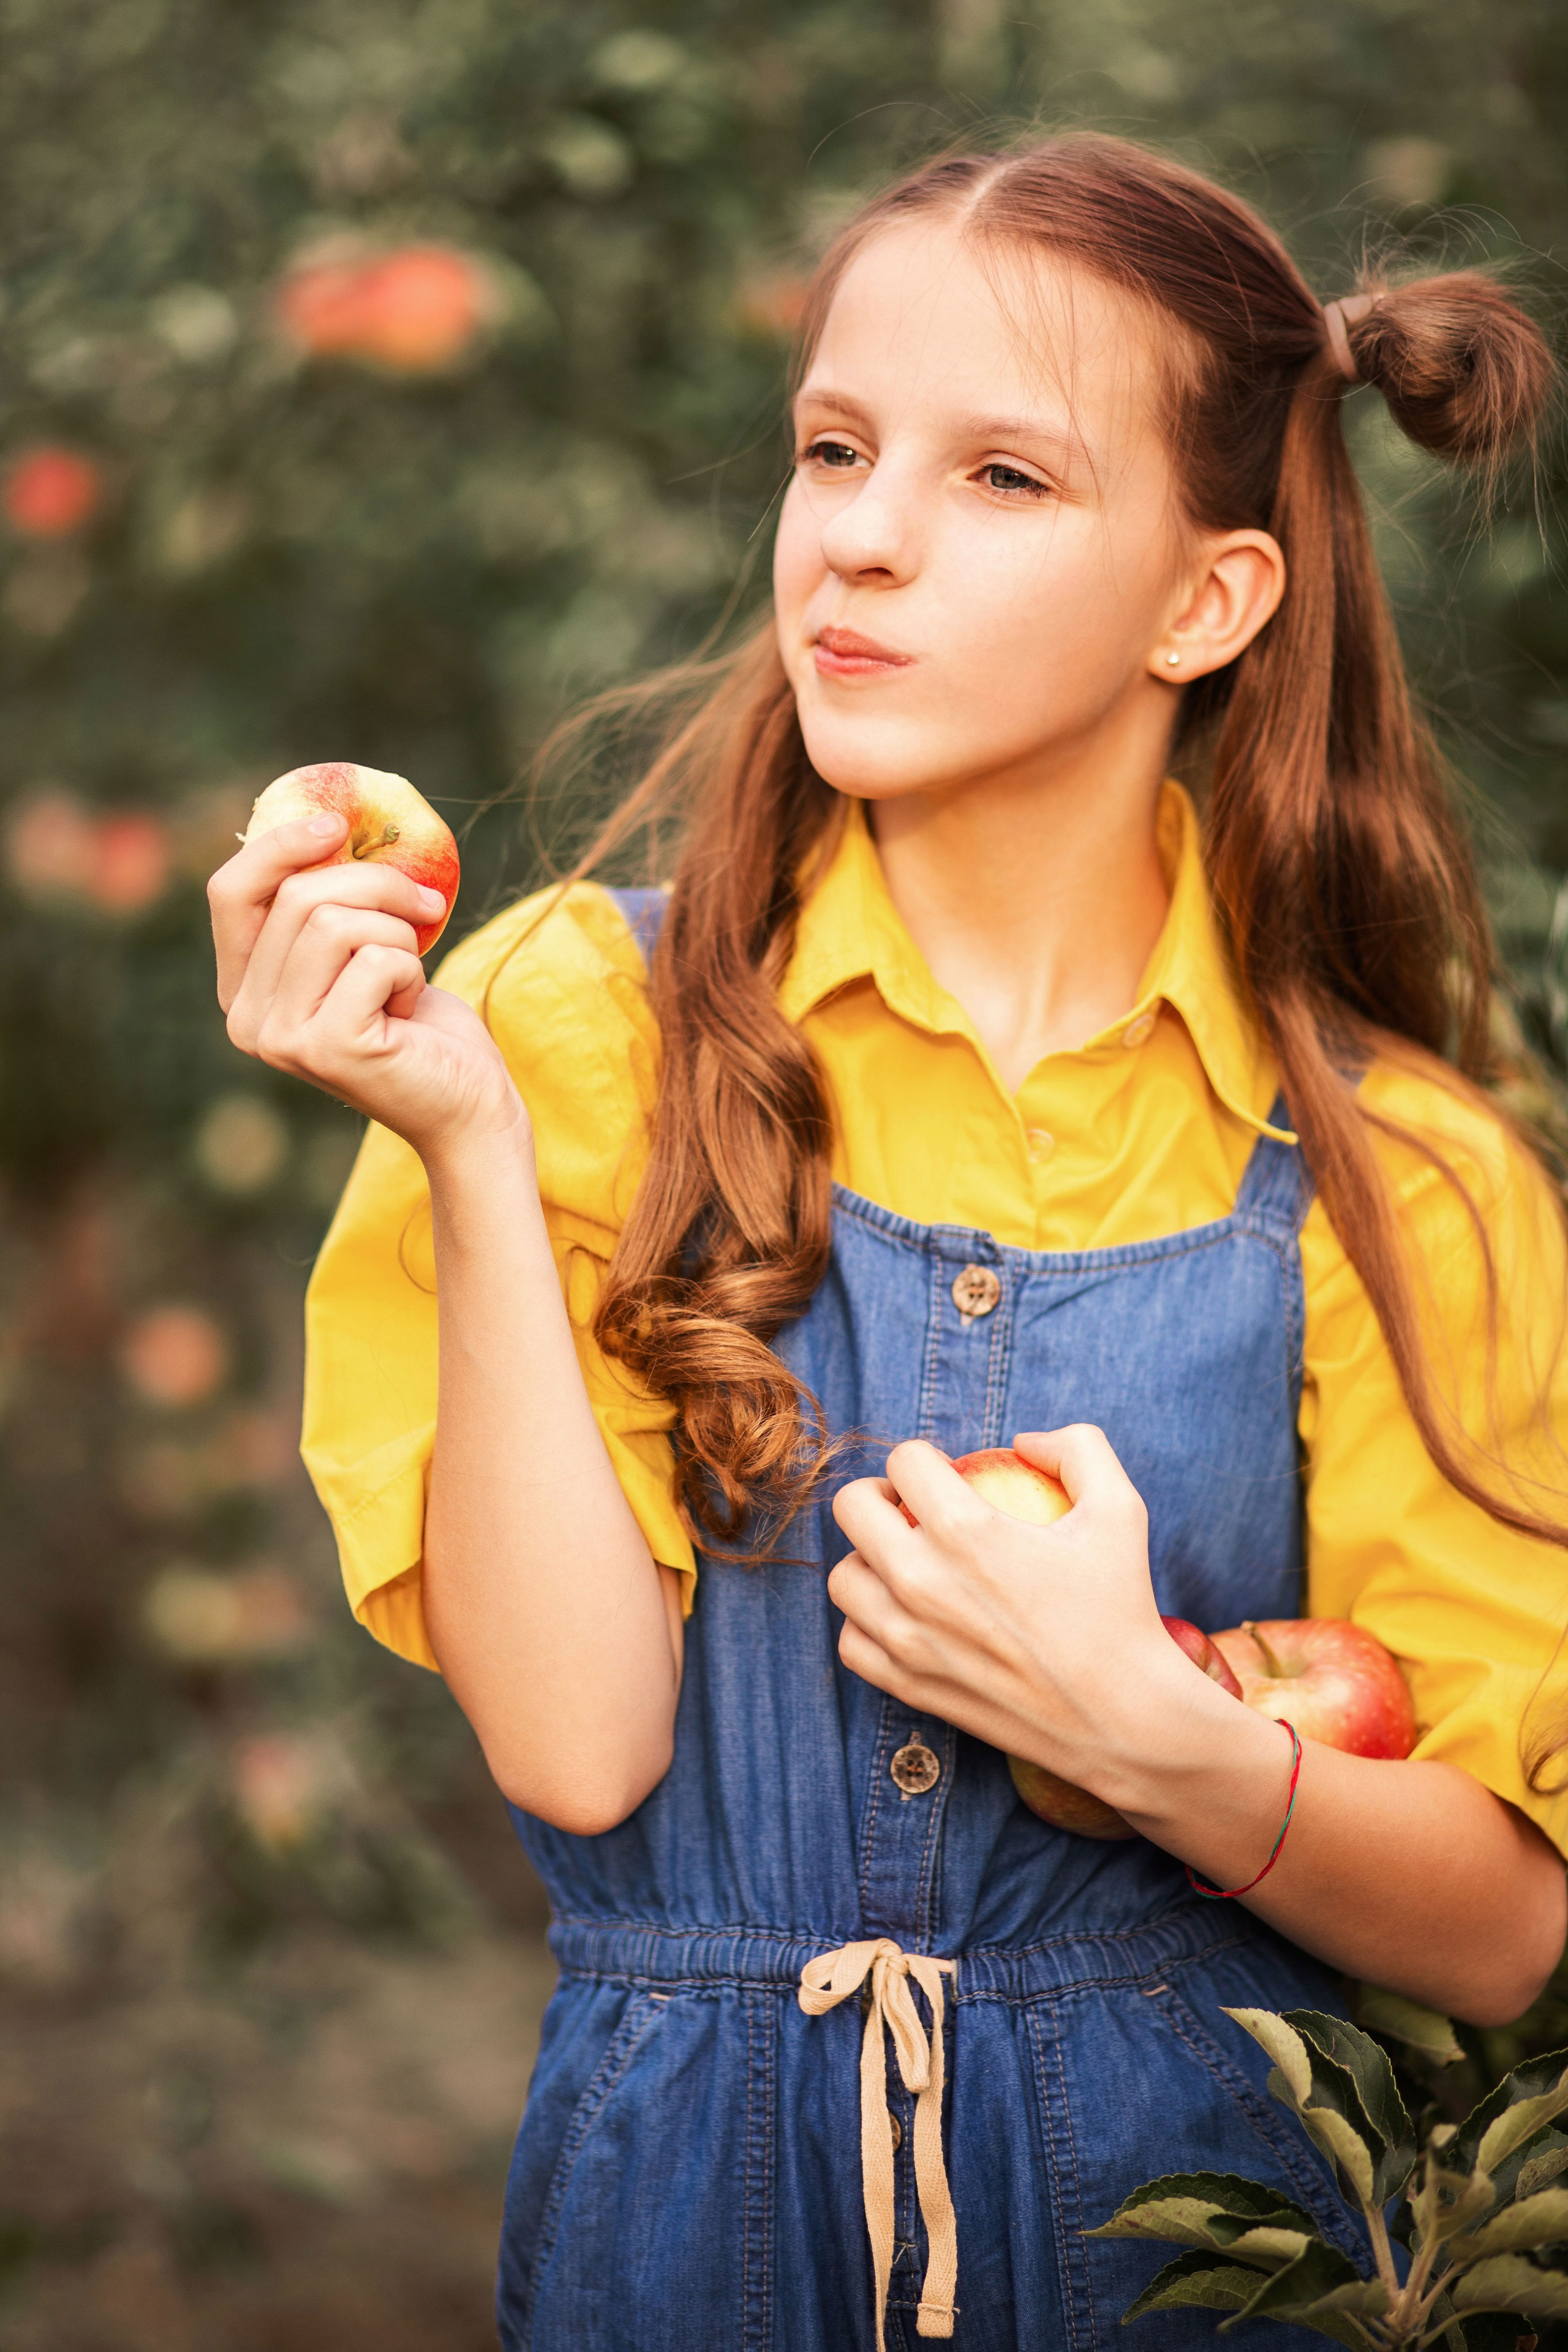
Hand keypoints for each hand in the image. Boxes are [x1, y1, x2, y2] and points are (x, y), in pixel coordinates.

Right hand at [209, 813, 523, 1160]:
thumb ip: (325, 906)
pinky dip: (410, 971)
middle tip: (428, 907)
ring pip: (334, 922)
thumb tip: (325, 822)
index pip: (230, 893)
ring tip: (410, 978)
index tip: (338, 823)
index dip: (279, 846)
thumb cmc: (421, 1024)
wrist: (467, 1104)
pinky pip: (374, 959)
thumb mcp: (362, 950)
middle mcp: (245, 1018)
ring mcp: (280, 1038)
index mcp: (242, 990)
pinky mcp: (326, 1047)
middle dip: (379, 886)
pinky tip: (411, 1011)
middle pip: (298, 896)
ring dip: (397, 933)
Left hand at [828, 1426, 1221, 1802]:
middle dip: (880, 1496)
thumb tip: (1024, 1440)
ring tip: (909, 1565)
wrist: (1122, 1718)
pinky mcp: (905, 1685)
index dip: (925, 1458)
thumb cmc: (1123, 1608)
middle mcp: (922, 1581)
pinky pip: (851, 1640)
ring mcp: (906, 1639)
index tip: (947, 1477)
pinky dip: (869, 1623)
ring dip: (870, 1560)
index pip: (903, 1461)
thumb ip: (1077, 1448)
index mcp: (966, 1530)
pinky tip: (906, 1616)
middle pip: (852, 1508)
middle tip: (913, 1510)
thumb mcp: (1120, 1508)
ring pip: (844, 1576)